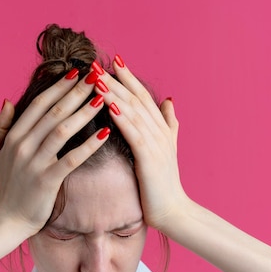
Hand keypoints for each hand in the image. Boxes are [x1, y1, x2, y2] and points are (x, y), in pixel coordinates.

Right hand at [0, 71, 108, 235]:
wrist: (6, 220)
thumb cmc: (7, 186)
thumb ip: (0, 126)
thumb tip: (8, 100)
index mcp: (13, 135)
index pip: (39, 104)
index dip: (59, 87)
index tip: (77, 72)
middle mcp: (23, 145)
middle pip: (53, 112)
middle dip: (77, 92)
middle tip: (96, 75)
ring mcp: (34, 163)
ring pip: (62, 130)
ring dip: (84, 112)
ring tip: (104, 98)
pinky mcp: (46, 180)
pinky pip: (71, 159)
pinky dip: (89, 145)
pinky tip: (105, 133)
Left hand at [93, 57, 187, 232]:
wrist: (173, 211)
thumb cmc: (164, 184)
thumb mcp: (167, 149)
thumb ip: (168, 123)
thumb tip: (168, 100)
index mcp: (160, 129)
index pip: (142, 97)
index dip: (128, 78)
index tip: (113, 60)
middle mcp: (159, 131)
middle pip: (135, 98)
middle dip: (115, 79)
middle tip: (96, 62)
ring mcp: (155, 144)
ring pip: (132, 111)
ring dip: (114, 92)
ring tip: (96, 77)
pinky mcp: (149, 158)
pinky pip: (133, 133)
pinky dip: (121, 116)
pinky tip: (108, 104)